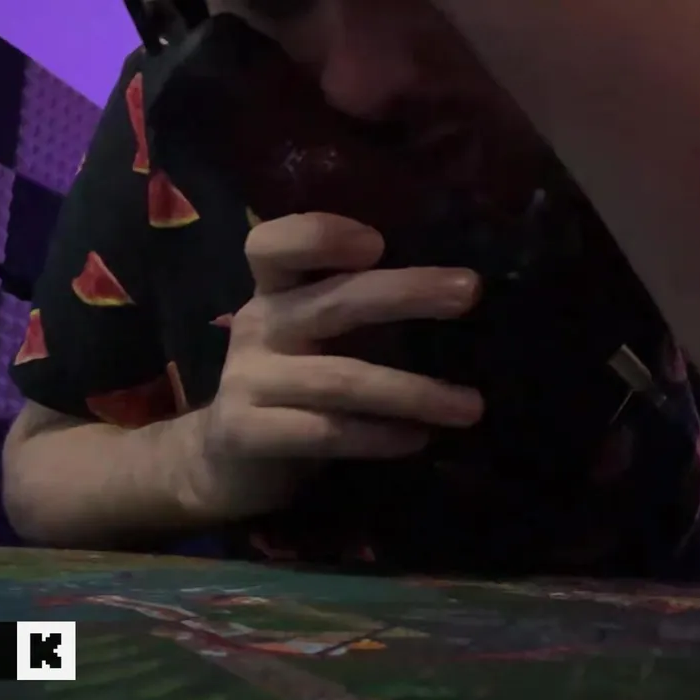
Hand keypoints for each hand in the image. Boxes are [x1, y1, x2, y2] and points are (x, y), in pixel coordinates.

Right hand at [196, 212, 484, 516]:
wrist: (228, 463)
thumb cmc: (297, 387)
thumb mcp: (323, 338)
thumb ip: (366, 311)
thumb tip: (458, 293)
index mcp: (275, 292)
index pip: (274, 244)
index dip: (319, 235)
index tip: (378, 243)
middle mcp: (258, 325)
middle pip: (332, 300)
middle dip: (406, 293)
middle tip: (469, 291)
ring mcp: (246, 380)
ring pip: (341, 380)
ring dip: (413, 392)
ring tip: (470, 406)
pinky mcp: (245, 433)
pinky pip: (324, 432)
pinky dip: (377, 437)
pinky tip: (418, 440)